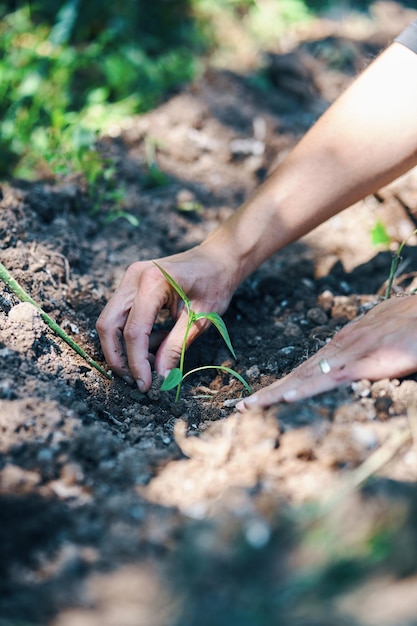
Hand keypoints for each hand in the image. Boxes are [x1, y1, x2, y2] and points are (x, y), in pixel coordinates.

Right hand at [96, 246, 235, 391]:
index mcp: (154, 282)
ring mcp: (129, 278)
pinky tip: (157, 341)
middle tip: (135, 380)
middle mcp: (134, 277)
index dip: (136, 363)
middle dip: (118, 357)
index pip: (134, 331)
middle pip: (108, 324)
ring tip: (151, 361)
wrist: (218, 258)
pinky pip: (121, 315)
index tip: (146, 385)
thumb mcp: (200, 319)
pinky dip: (132, 335)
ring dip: (123, 347)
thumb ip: (176, 347)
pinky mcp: (131, 285)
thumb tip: (160, 378)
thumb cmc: (215, 284)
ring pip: (110, 320)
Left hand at [237, 295, 416, 409]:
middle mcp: (341, 348)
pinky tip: (287, 398)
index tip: (259, 398)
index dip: (281, 384)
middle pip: (297, 374)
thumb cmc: (412, 323)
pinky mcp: (367, 361)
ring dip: (276, 393)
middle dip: (269, 392)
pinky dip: (307, 388)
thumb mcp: (383, 336)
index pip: (305, 368)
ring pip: (306, 377)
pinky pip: (331, 377)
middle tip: (240, 408)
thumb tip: (353, 362)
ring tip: (251, 407)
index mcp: (343, 344)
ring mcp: (352, 354)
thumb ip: (366, 350)